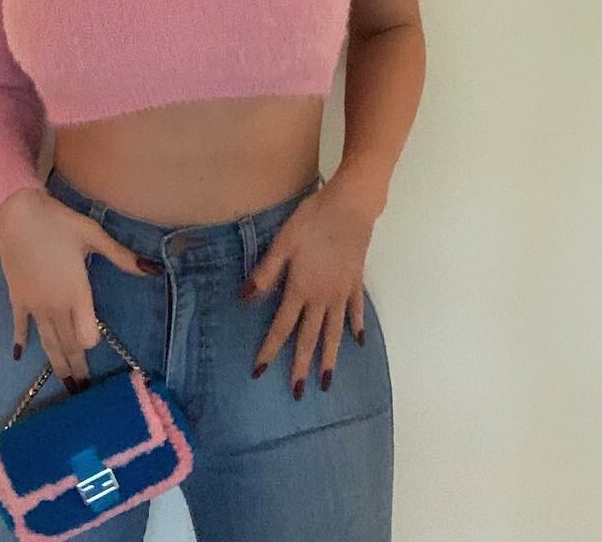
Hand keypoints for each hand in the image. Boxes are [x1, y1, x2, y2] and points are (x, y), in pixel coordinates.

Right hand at [0, 187, 160, 393]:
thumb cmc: (59, 223)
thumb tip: (152, 270)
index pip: (86, 333)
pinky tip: (19, 356)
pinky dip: (22, 340)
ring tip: (64, 384)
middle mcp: (55, 306)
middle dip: (76, 367)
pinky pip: (21, 326)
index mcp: (77, 293)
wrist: (17, 215)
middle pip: (68, 344)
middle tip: (82, 391)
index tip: (96, 346)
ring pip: (47, 341)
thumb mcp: (94, 235)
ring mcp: (34, 305)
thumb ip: (122, 256)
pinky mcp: (18, 298)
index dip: (91, 343)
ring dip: (56, 364)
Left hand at [238, 174, 376, 398]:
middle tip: (298, 393)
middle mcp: (322, 298)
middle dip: (302, 366)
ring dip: (330, 358)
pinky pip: (356, 311)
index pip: (281, 327)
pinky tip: (356, 342)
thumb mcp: (282, 243)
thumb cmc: (312, 220)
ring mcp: (342, 292)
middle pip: (309, 338)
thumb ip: (265, 273)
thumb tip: (244, 299)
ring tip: (328, 382)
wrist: (350, 207)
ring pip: (334, 332)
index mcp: (300, 289)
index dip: (269, 351)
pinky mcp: (356, 282)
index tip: (260, 373)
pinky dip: (356, 327)